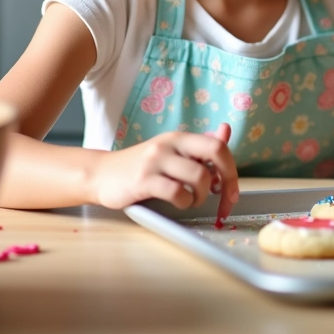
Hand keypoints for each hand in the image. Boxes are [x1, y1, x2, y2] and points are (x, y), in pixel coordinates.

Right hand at [91, 125, 239, 219]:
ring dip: (201, 196)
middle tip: (223, 198)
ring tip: (190, 200)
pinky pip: (177, 192)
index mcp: (180, 138)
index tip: (232, 192)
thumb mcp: (171, 153)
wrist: (101, 174)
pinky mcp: (143, 180)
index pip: (218, 146)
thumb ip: (198, 147)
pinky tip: (177, 202)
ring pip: (199, 176)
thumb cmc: (141, 167)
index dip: (232, 170)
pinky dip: (184, 202)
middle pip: (216, 152)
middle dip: (227, 180)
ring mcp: (156, 161)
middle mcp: (170, 144)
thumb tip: (225, 131)